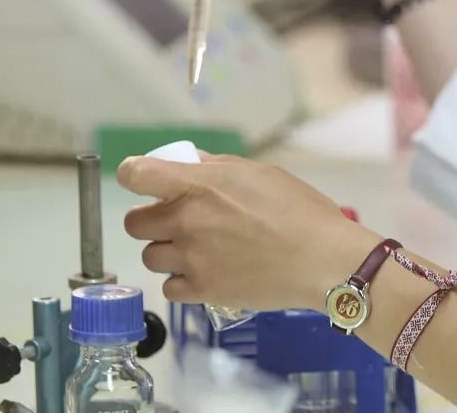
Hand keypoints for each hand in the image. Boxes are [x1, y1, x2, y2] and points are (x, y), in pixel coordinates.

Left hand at [119, 153, 378, 311]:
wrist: (322, 259)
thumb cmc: (300, 210)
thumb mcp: (260, 173)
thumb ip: (216, 168)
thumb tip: (190, 164)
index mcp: (197, 185)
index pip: (135, 174)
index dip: (135, 175)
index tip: (144, 180)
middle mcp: (185, 221)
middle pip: (134, 222)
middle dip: (152, 219)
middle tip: (178, 220)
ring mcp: (190, 259)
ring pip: (150, 256)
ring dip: (167, 251)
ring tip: (196, 250)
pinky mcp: (201, 291)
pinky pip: (169, 288)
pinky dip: (182, 281)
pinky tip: (205, 273)